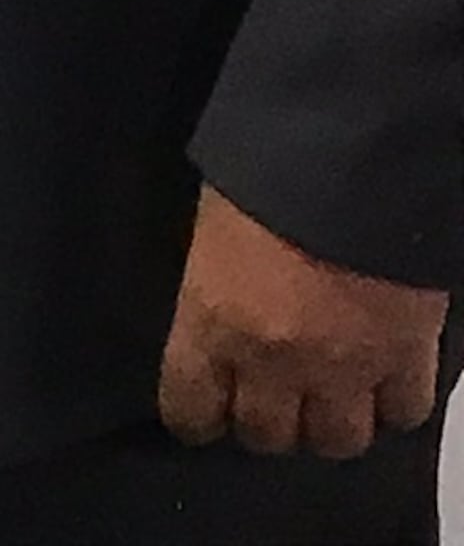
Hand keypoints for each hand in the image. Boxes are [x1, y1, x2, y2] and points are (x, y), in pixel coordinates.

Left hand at [158, 184, 445, 459]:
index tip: (203, 413)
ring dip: (329, 424)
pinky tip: (382, 385)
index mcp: (210, 320)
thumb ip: (213, 284)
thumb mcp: (212, 226)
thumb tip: (215, 310)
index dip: (196, 416)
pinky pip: (403, 415)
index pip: (190, 405)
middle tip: (271, 399)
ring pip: (337, 441)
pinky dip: (393, 406)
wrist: (356, 157)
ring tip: (327, 398)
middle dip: (266, 421)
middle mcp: (274, 360)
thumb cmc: (265, 171)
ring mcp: (346, 368)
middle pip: (267, 435)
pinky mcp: (408, 359)